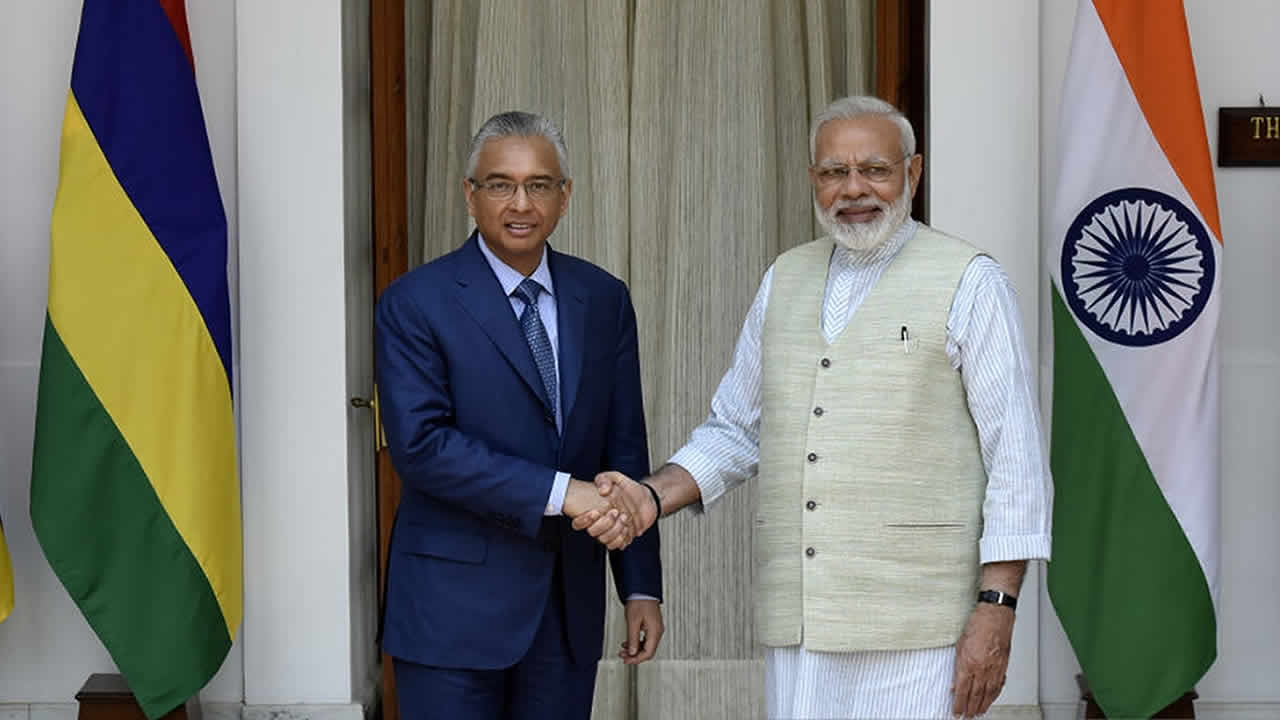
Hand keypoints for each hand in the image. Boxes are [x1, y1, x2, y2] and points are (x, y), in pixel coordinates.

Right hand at [571, 472, 657, 541]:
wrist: (647, 499)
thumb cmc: (629, 488)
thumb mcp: (615, 477)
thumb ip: (605, 479)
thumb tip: (602, 491)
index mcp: (594, 511)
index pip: (578, 523)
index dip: (584, 521)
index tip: (595, 512)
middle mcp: (599, 523)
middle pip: (592, 532)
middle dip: (604, 524)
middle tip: (615, 512)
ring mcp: (609, 532)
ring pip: (603, 540)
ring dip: (614, 531)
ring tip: (624, 519)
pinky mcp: (620, 538)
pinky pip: (615, 545)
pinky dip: (621, 539)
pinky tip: (627, 528)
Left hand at [619, 598, 663, 663]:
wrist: (642, 590)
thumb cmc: (639, 601)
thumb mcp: (633, 622)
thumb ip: (632, 638)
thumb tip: (632, 652)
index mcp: (655, 631)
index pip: (648, 653)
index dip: (636, 659)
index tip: (627, 660)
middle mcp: (657, 631)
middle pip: (648, 651)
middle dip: (635, 655)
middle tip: (623, 656)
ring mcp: (656, 628)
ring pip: (647, 646)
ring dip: (635, 649)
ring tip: (624, 649)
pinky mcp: (652, 625)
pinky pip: (646, 639)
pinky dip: (637, 643)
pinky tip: (629, 642)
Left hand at [951, 603, 1013, 718]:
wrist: (995, 616)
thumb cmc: (978, 626)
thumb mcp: (960, 646)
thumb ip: (958, 666)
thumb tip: (956, 682)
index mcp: (969, 664)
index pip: (962, 691)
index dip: (959, 704)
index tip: (956, 712)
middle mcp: (982, 669)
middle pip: (976, 696)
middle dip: (970, 709)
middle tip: (966, 717)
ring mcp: (995, 669)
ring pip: (988, 694)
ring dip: (982, 706)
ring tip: (978, 713)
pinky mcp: (1003, 666)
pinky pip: (999, 686)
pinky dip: (994, 696)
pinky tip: (991, 699)